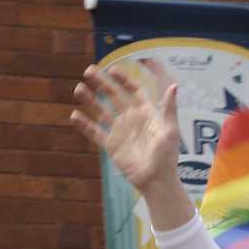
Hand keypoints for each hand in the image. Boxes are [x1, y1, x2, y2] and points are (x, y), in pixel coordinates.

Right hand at [70, 61, 180, 192]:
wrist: (156, 179)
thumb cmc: (167, 156)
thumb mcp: (170, 130)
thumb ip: (169, 108)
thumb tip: (174, 86)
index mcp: (146, 113)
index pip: (133, 90)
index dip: (123, 79)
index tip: (112, 69)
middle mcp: (131, 119)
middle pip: (114, 96)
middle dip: (102, 83)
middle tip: (88, 71)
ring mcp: (120, 131)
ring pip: (101, 111)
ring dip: (90, 100)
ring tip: (79, 89)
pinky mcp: (111, 145)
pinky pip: (94, 132)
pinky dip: (84, 124)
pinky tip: (75, 115)